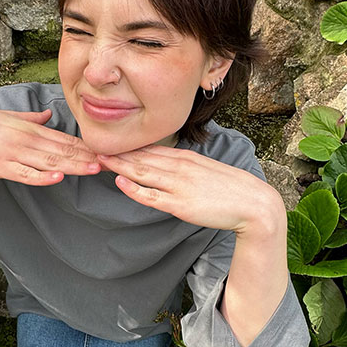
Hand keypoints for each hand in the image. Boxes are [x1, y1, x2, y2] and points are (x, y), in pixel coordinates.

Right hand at [0, 101, 100, 185]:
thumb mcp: (11, 117)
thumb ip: (31, 119)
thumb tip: (47, 116)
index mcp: (32, 130)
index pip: (65, 139)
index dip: (87, 148)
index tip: (106, 153)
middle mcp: (26, 140)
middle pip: (63, 150)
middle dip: (87, 158)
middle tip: (110, 163)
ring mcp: (14, 153)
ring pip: (48, 161)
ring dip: (72, 165)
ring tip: (93, 169)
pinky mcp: (0, 166)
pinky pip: (24, 173)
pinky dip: (42, 176)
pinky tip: (57, 177)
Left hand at [96, 145, 284, 233]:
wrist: (253, 203)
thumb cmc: (230, 189)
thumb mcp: (205, 171)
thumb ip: (185, 168)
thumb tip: (167, 168)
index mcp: (185, 158)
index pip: (150, 148)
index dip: (127, 146)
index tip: (108, 142)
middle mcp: (179, 167)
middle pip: (141, 157)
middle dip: (117, 152)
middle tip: (93, 146)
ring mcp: (179, 185)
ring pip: (142, 172)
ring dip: (119, 165)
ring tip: (99, 159)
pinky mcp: (180, 204)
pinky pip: (152, 195)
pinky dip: (134, 188)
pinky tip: (120, 182)